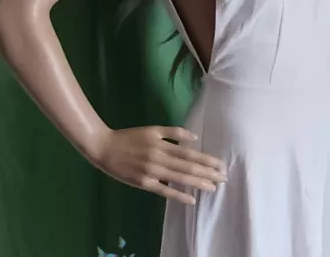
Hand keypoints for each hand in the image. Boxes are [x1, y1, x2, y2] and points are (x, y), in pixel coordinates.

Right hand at [92, 126, 227, 204]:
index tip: (220, 164)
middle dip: (207, 173)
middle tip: (224, 177)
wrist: (105, 148)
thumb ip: (173, 133)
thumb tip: (194, 138)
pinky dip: (179, 195)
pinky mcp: (144, 183)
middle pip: (188, 167)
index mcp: (162, 144)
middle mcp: (160, 158)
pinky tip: (191, 199)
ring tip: (213, 187)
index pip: (190, 154)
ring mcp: (152, 172)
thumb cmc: (130, 137)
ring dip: (198, 183)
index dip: (206, 160)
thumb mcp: (152, 129)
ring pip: (179, 178)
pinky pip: (164, 191)